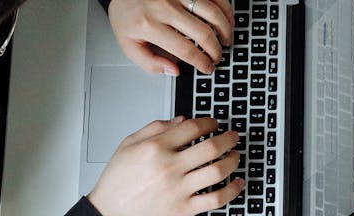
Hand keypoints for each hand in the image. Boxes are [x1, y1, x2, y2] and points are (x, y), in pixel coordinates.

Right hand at [88, 117, 244, 215]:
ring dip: (233, 161)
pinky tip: (238, 182)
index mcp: (155, 148)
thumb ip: (155, 128)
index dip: (209, 123)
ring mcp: (179, 189)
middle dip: (228, 139)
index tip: (215, 123)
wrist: (110, 214)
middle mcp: (169, 167)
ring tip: (236, 156)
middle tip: (233, 136)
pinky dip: (232, 190)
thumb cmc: (117, 181)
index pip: (192, 128)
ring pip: (218, 171)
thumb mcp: (129, 145)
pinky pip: (216, 199)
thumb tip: (182, 120)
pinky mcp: (185, 209)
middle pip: (211, 147)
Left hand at [107, 0, 234, 75]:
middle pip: (203, 33)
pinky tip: (226, 19)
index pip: (185, 50)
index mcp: (149, 25)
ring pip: (212, 13)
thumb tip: (174, 70)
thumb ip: (149, 63)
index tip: (207, 67)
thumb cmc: (127, 16)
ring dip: (224, 30)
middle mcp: (165, 7)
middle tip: (217, 57)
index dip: (202, 62)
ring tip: (226, 40)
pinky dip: (224, 9)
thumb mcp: (128, 44)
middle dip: (215, 50)